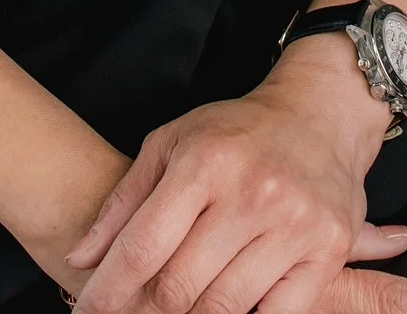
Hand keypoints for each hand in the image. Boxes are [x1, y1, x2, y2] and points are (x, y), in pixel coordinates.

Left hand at [63, 40, 406, 313]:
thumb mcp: (172, 143)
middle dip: (145, 310)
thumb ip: (124, 202)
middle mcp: (252, 192)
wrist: (319, 113)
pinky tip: (226, 304)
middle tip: (132, 313)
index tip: (87, 313)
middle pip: (178, 286)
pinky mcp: (327, 250)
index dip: (109, 290)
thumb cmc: (235, 132)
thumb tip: (78, 259)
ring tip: (178, 306)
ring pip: (223, 308)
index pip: (144, 246)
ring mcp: (294, 224)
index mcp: (204, 160)